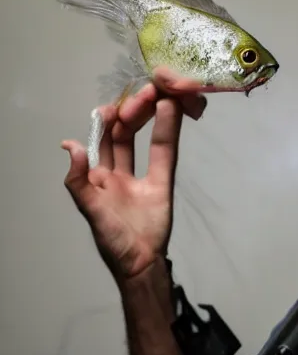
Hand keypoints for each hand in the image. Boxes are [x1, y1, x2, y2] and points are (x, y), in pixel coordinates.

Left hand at [61, 67, 206, 282]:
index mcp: (98, 176)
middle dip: (130, 113)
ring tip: (155, 94)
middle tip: (141, 92)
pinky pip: (164, 153)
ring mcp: (143, 175)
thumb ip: (78, 180)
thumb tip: (70, 145)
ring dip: (147, 116)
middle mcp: (119, 171)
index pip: (102, 141)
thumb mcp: (90, 210)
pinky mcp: (163, 181)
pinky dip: (167, 131)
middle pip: (124, 135)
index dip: (106, 121)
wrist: (141, 262)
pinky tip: (170, 110)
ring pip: (144, 139)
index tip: (114, 105)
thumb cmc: (112, 238)